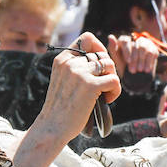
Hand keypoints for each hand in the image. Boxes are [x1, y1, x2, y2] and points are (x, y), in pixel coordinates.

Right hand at [33, 32, 119, 147]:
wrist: (52, 127)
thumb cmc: (60, 108)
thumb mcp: (63, 80)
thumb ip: (76, 67)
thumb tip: (102, 59)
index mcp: (62, 59)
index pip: (87, 39)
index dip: (99, 48)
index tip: (100, 64)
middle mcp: (71, 62)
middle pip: (102, 55)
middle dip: (108, 70)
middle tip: (103, 87)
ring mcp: (80, 73)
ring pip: (110, 65)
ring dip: (112, 80)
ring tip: (105, 94)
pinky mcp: (90, 85)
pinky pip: (114, 80)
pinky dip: (115, 91)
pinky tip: (106, 100)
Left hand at [108, 33, 158, 76]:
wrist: (134, 76)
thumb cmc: (122, 66)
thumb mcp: (116, 59)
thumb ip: (112, 48)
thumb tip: (110, 36)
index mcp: (123, 40)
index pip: (125, 40)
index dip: (127, 51)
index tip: (128, 61)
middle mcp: (134, 39)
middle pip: (136, 46)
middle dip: (134, 59)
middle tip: (133, 70)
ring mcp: (144, 43)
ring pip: (144, 49)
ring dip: (142, 61)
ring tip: (140, 70)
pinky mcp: (152, 48)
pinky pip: (152, 53)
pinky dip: (149, 62)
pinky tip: (146, 70)